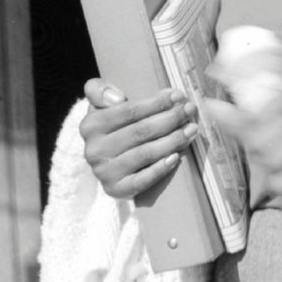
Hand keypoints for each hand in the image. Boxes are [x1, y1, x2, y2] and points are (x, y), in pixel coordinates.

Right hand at [79, 79, 198, 198]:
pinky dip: (160, 168)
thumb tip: (117, 98)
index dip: (156, 103)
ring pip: (144, 154)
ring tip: (192, 129)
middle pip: (140, 132)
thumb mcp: (101, 106)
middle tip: (190, 110)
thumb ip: (100, 91)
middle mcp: (94, 150)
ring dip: (172, 140)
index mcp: (90, 125)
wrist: (107, 163)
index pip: (128, 111)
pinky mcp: (116, 190)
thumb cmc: (113, 127)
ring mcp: (104, 172)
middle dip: (170, 119)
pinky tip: (176, 157)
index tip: (178, 95)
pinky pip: (142, 180)